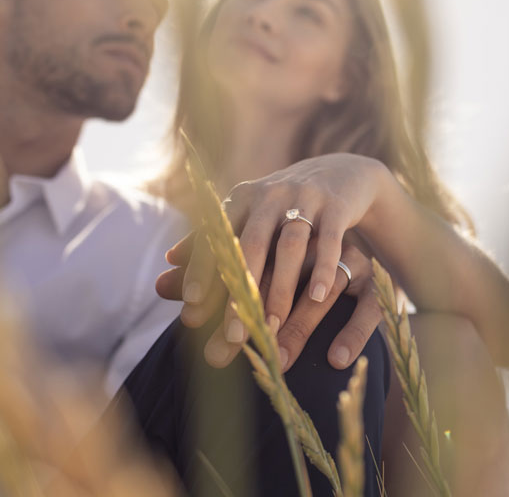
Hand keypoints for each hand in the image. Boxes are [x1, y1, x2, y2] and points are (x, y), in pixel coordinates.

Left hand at [156, 153, 390, 366]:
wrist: (340, 172)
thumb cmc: (284, 205)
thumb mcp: (248, 215)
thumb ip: (212, 238)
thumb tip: (168, 261)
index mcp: (242, 199)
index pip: (216, 238)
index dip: (202, 272)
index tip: (190, 308)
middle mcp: (270, 196)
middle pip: (251, 246)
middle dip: (240, 292)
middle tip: (233, 336)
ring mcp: (305, 198)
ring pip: (290, 246)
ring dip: (281, 287)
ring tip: (274, 326)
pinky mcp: (337, 206)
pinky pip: (329, 240)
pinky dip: (323, 267)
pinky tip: (318, 298)